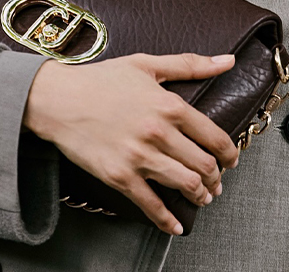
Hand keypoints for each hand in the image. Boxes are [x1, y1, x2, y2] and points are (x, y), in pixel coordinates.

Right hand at [23, 52, 240, 235]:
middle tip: (217, 182)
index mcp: (170, 106)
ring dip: (200, 195)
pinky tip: (176, 226)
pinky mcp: (119, 176)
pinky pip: (150, 203)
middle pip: (203, 164)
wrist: (57, 99)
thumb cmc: (101, 80)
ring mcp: (139, 157)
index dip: (229, 154)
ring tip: (203, 197)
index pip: (215, 137)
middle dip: (216, 177)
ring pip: (184, 184)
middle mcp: (159, 133)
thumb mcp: (148, 64)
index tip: (231, 160)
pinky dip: (167, 219)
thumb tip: (228, 61)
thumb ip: (191, 65)